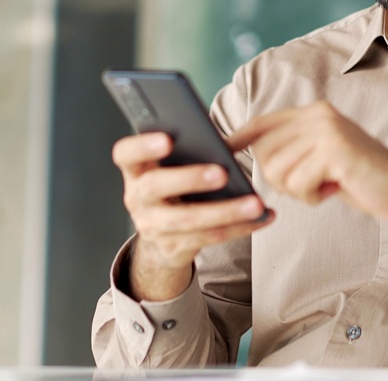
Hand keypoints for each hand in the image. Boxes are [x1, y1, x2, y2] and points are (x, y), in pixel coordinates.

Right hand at [112, 132, 273, 300]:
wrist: (162, 241)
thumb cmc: (175, 189)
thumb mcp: (172, 170)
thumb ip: (188, 153)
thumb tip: (228, 143)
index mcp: (136, 171)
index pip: (125, 154)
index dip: (142, 146)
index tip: (167, 139)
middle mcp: (137, 199)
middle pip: (155, 186)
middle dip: (189, 179)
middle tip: (222, 173)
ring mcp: (152, 226)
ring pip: (188, 219)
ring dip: (226, 211)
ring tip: (255, 202)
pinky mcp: (174, 248)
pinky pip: (209, 237)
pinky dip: (240, 227)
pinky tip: (262, 216)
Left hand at [228, 101, 387, 249]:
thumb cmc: (361, 178)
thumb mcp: (322, 156)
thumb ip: (292, 148)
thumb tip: (247, 152)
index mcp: (314, 112)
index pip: (263, 122)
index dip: (238, 138)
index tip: (220, 151)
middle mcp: (318, 114)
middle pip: (266, 154)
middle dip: (281, 180)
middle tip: (314, 183)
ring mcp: (328, 130)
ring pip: (279, 171)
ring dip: (299, 190)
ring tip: (329, 183)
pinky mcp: (336, 151)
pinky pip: (299, 184)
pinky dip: (313, 196)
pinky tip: (336, 188)